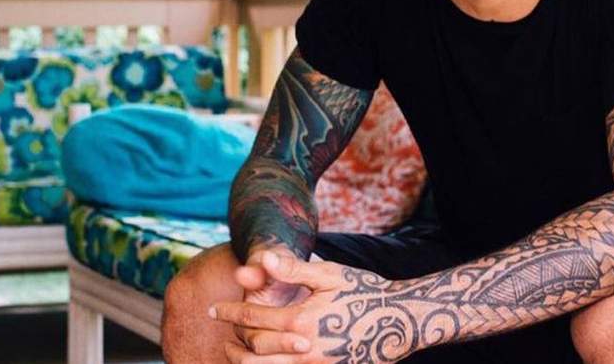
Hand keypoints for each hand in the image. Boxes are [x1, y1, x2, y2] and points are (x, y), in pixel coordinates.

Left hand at [212, 251, 415, 362]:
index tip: (213, 310)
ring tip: (233, 354)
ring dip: (244, 363)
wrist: (400, 321)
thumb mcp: (330, 275)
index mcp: (301, 319)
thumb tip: (261, 259)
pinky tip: (265, 361)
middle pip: (253, 351)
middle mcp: (304, 348)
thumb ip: (294, 269)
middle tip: (222, 333)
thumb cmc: (364, 291)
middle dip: (233, 342)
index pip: (252, 318)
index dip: (229, 313)